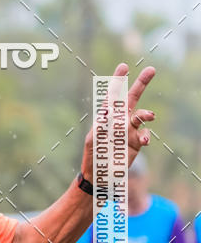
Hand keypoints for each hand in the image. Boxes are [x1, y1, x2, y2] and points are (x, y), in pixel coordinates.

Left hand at [81, 63, 155, 179]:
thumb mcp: (93, 140)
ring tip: (149, 116)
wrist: (100, 175)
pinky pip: (145, 135)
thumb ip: (100, 126)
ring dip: (146, 114)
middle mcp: (120, 120)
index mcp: (107, 116)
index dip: (118, 81)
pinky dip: (146, 135)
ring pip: (141, 116)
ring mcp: (129, 130)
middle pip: (132, 98)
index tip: (124, 67)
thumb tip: (108, 112)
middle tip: (151, 69)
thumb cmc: (92, 156)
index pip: (113, 95)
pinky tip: (143, 141)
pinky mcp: (136, 143)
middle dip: (141, 84)